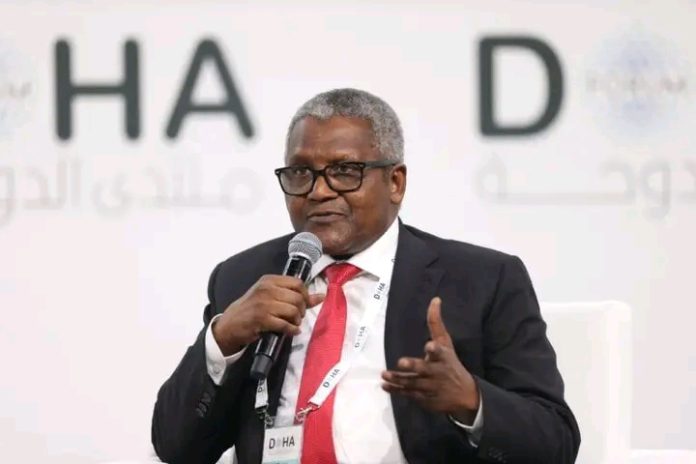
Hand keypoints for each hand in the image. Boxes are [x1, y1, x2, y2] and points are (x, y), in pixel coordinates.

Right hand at [212, 275, 324, 355]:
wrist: (229, 325)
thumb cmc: (251, 309)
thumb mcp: (270, 297)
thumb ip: (294, 295)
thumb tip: (321, 296)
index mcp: (269, 280)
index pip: (298, 283)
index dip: (305, 295)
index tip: (303, 304)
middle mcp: (266, 289)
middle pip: (298, 298)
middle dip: (302, 310)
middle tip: (297, 317)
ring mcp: (263, 304)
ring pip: (293, 311)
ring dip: (297, 321)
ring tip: (292, 324)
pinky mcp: (261, 319)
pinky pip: (285, 324)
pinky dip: (292, 330)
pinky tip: (291, 331)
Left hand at [381, 297, 479, 421]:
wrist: (464, 395)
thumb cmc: (451, 363)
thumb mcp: (446, 343)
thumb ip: (436, 323)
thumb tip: (435, 299)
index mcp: (443, 358)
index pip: (440, 353)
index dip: (435, 350)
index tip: (429, 346)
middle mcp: (437, 372)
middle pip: (425, 369)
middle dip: (414, 366)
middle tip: (401, 362)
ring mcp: (431, 387)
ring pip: (413, 383)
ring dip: (398, 379)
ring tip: (385, 374)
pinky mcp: (424, 398)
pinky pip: (408, 394)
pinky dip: (396, 391)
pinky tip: (384, 385)